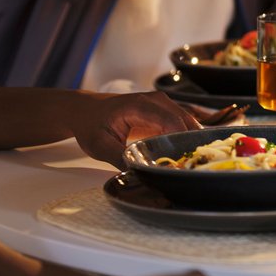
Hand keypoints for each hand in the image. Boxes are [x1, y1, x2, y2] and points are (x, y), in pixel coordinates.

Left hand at [70, 91, 208, 167]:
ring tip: (188, 162)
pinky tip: (183, 154)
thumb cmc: (91, 125)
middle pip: (184, 121)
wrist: (85, 110)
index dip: (180, 143)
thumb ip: (119, 159)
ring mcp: (161, 103)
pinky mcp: (163, 110)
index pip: (171, 122)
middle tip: (189, 167)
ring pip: (187, 122)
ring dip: (189, 141)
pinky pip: (181, 123)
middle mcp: (155, 101)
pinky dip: (184, 138)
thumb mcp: (99, 146)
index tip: (182, 163)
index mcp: (139, 106)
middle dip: (189, 144)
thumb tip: (139, 174)